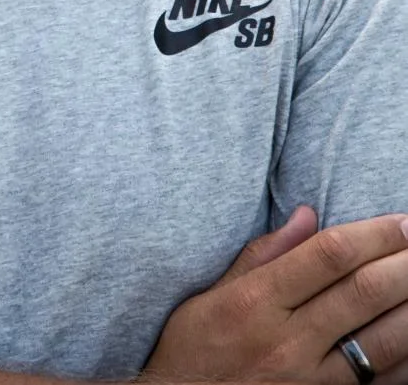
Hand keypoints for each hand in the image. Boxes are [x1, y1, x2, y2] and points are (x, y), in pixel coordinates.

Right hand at [143, 209, 407, 383]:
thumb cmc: (194, 348)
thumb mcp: (213, 293)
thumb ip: (263, 254)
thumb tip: (307, 214)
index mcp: (257, 301)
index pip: (328, 256)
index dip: (372, 234)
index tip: (399, 221)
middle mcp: (287, 340)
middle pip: (361, 293)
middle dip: (402, 263)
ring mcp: (308, 380)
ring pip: (380, 340)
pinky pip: (377, 383)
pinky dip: (404, 358)